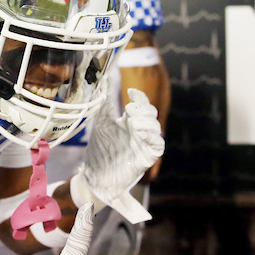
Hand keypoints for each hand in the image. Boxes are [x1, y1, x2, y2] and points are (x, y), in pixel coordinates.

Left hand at [70, 88, 163, 223]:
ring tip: (132, 122)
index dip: (140, 96)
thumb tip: (105, 78)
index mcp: (129, 121)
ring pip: (156, 127)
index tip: (130, 92)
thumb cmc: (100, 149)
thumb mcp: (101, 122)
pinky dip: (152, 136)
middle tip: (128, 109)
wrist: (96, 175)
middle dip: (143, 108)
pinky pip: (158, 143)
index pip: (141, 104)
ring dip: (146, 121)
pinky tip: (139, 132)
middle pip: (151, 113)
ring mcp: (144, 143)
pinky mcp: (148, 156)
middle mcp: (139, 130)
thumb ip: (105, 102)